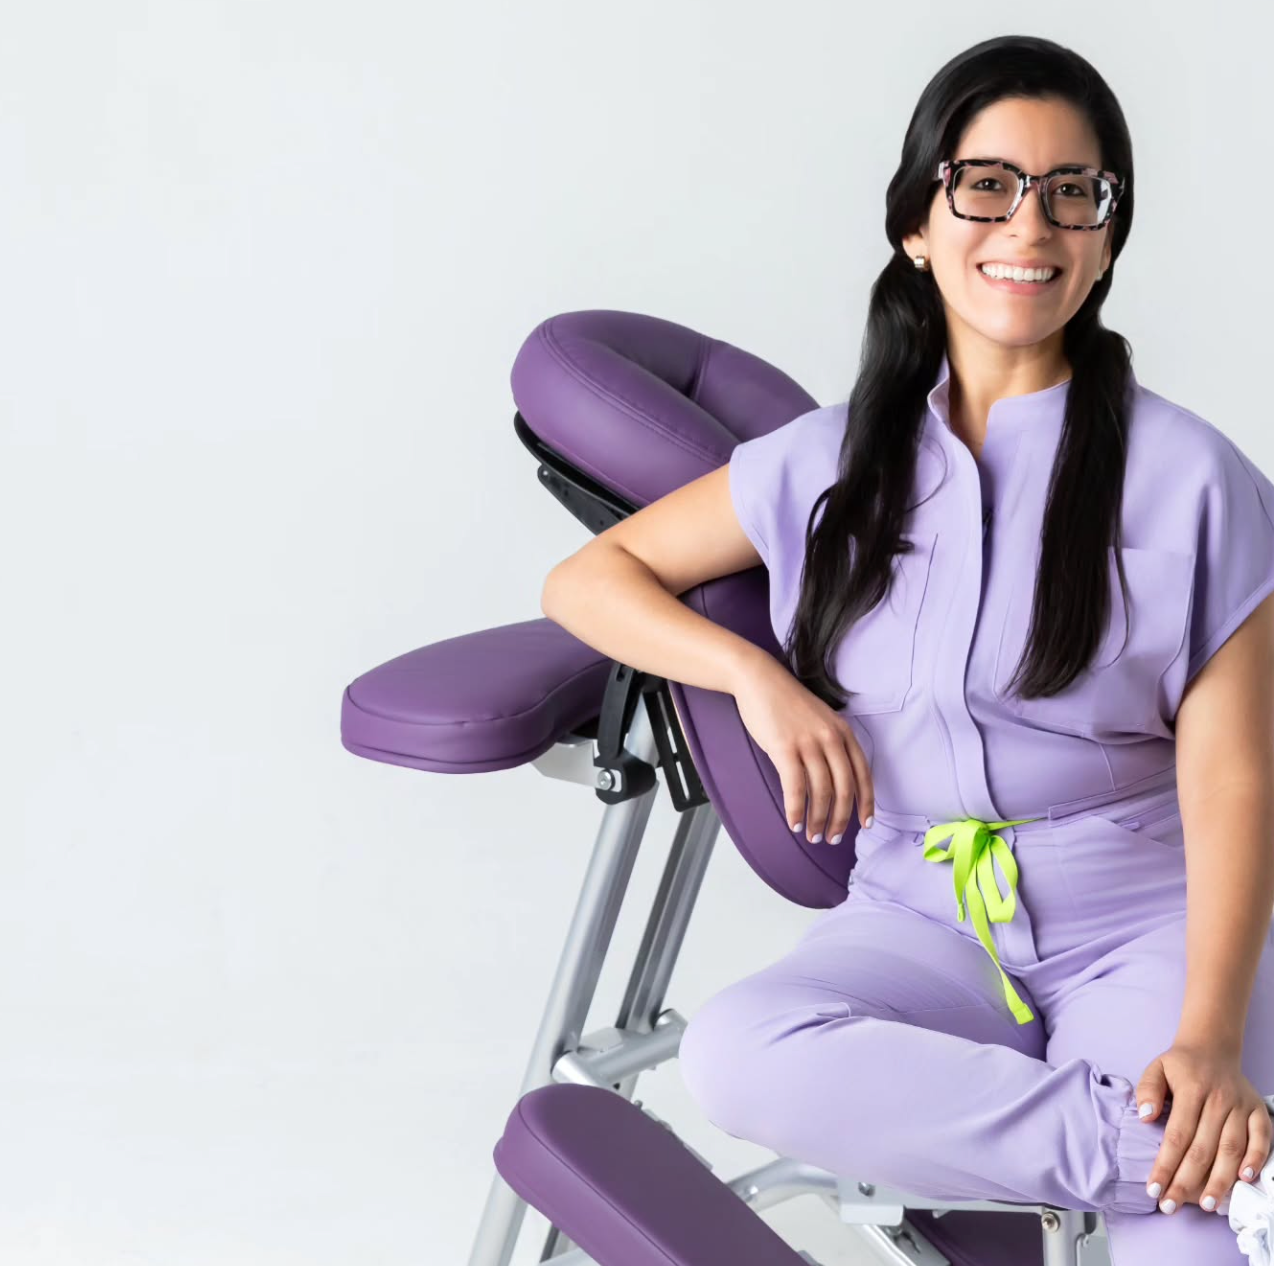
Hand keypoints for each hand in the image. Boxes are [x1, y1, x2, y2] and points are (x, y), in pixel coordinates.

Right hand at [732, 654, 873, 844]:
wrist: (759, 679)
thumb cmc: (786, 701)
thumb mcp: (820, 719)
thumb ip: (830, 744)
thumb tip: (832, 778)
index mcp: (843, 732)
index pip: (863, 775)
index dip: (866, 803)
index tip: (865, 823)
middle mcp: (831, 738)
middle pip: (844, 789)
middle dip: (840, 819)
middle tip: (832, 838)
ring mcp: (809, 743)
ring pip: (821, 793)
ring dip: (818, 820)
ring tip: (812, 835)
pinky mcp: (785, 748)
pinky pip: (795, 788)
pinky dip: (796, 810)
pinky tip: (794, 823)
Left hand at [1137, 1039, 1271, 1213]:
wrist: (1213, 1047)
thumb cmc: (1181, 1065)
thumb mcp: (1156, 1068)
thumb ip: (1147, 1090)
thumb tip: (1145, 1117)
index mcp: (1192, 1090)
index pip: (1177, 1136)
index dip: (1165, 1165)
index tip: (1153, 1189)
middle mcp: (1219, 1101)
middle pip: (1203, 1148)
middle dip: (1186, 1181)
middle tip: (1171, 1205)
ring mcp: (1241, 1107)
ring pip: (1232, 1149)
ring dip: (1220, 1179)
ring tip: (1205, 1204)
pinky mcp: (1259, 1112)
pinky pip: (1262, 1139)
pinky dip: (1256, 1159)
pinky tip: (1244, 1180)